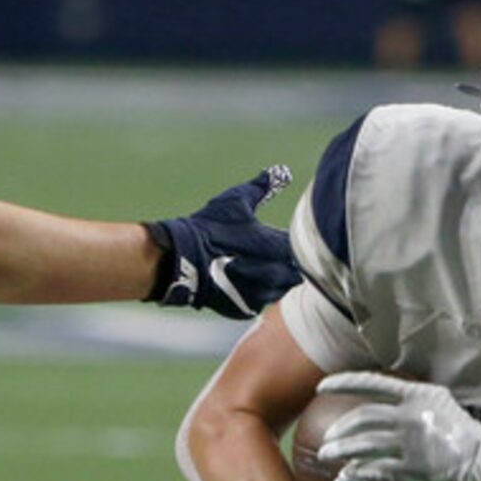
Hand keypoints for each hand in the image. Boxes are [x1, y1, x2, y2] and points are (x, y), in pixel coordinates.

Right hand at [145, 167, 297, 318]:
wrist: (181, 260)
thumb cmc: (211, 227)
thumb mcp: (237, 201)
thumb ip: (263, 187)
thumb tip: (282, 171)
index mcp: (279, 248)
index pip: (300, 248)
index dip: (290, 243)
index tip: (279, 237)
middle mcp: (276, 275)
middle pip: (294, 272)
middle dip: (285, 264)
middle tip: (266, 254)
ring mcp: (261, 295)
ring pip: (279, 290)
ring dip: (272, 280)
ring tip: (251, 267)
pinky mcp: (245, 309)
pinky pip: (258, 302)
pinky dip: (253, 294)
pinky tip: (238, 281)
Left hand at [314, 373, 480, 480]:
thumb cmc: (458, 433)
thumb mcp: (438, 404)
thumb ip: (409, 400)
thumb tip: (377, 398)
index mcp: (418, 395)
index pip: (372, 383)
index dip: (343, 383)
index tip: (320, 388)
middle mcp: (414, 416)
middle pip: (363, 418)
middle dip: (339, 429)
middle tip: (326, 439)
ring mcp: (414, 443)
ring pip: (364, 445)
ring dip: (340, 450)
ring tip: (326, 455)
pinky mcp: (415, 469)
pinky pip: (377, 468)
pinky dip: (360, 469)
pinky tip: (352, 471)